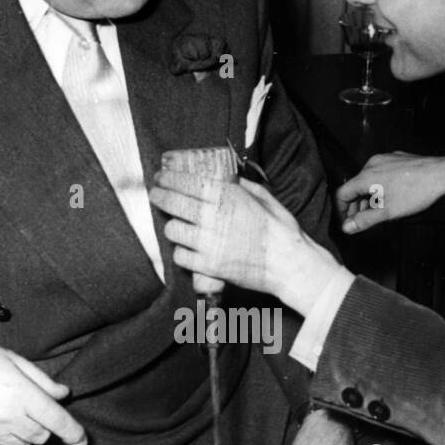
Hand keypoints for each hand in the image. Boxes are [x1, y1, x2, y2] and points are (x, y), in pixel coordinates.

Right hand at [0, 337, 85, 444]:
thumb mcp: (11, 359)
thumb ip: (40, 379)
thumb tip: (63, 394)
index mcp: (21, 394)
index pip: (58, 421)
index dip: (75, 434)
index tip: (83, 443)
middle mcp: (8, 418)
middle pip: (42, 436)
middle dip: (43, 426)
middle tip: (29, 409)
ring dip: (24, 435)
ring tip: (7, 414)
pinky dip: (3, 444)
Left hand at [150, 172, 342, 314]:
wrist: (289, 264)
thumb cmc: (280, 230)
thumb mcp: (263, 198)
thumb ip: (241, 187)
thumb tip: (226, 179)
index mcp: (228, 196)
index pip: (186, 183)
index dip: (168, 179)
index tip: (160, 178)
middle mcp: (214, 217)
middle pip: (173, 203)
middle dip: (159, 197)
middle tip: (155, 195)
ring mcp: (209, 243)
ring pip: (173, 230)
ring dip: (172, 226)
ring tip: (175, 224)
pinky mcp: (208, 266)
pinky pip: (180, 256)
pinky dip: (181, 252)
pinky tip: (186, 248)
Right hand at [336, 153, 444, 233]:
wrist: (442, 175)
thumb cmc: (417, 191)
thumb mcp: (388, 211)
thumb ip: (365, 220)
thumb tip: (347, 227)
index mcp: (366, 176)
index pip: (342, 193)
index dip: (341, 210)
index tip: (346, 221)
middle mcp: (373, 164)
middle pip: (355, 187)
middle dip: (355, 206)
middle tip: (360, 221)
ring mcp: (385, 159)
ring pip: (368, 180)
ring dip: (368, 197)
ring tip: (376, 212)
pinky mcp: (397, 159)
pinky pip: (381, 174)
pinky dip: (379, 187)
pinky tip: (389, 198)